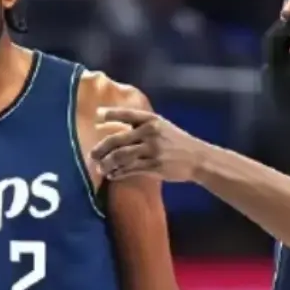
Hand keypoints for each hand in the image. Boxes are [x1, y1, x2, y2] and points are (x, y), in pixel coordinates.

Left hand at [91, 107, 206, 181]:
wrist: (197, 158)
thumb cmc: (176, 141)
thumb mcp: (162, 126)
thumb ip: (141, 126)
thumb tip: (113, 130)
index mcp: (151, 120)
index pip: (126, 114)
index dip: (110, 114)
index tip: (97, 116)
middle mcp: (150, 133)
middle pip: (117, 140)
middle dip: (101, 148)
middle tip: (92, 155)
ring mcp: (152, 150)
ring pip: (121, 157)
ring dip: (107, 164)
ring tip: (101, 168)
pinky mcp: (154, 166)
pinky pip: (130, 170)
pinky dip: (118, 173)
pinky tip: (113, 175)